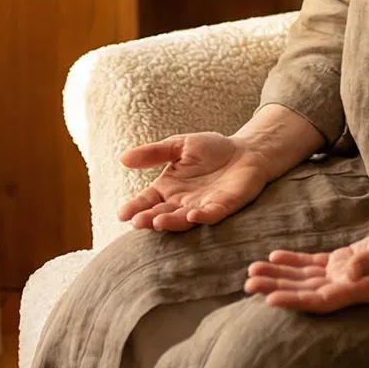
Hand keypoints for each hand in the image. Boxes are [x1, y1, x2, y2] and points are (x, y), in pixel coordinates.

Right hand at [117, 132, 275, 231]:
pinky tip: (191, 215)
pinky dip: (202, 216)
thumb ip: (154, 153)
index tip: (122, 214)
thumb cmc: (212, 149)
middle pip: (162, 213)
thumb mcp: (178, 145)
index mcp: (168, 188)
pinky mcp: (223, 206)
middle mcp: (182, 202)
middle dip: (150, 219)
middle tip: (137, 222)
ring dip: (171, 222)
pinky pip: (211, 214)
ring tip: (157, 222)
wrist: (246, 151)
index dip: (135, 208)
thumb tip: (122, 158)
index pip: (147, 200)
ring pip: (183, 219)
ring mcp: (202, 206)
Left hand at [243, 219, 368, 313]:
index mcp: (360, 290)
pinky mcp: (350, 261)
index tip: (269, 300)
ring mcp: (348, 274)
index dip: (294, 301)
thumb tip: (345, 271)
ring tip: (252, 271)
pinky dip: (295, 262)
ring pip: (306, 279)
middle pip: (306, 292)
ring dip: (280, 276)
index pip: (320, 301)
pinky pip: (317, 264)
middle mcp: (350, 286)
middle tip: (248, 282)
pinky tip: (276, 257)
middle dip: (277, 288)